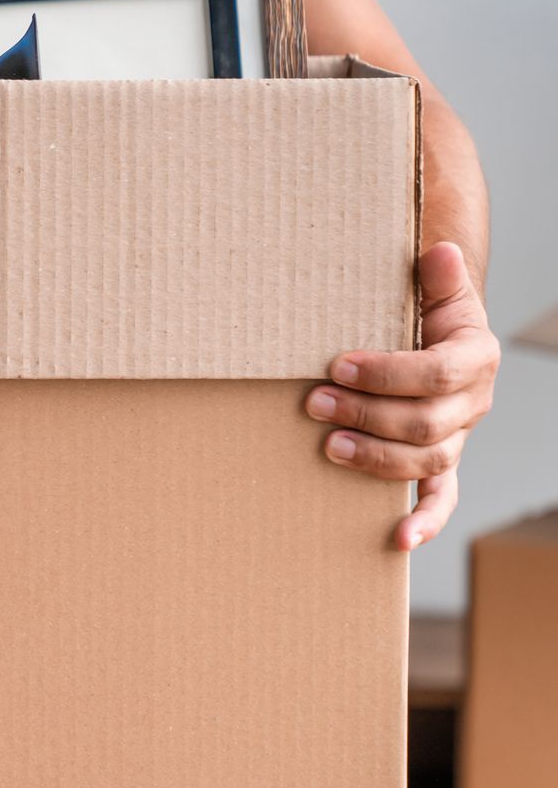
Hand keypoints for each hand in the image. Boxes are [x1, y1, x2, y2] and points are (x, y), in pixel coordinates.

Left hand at [305, 242, 498, 551]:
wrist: (439, 338)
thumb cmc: (426, 314)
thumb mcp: (436, 290)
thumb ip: (439, 276)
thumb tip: (440, 250)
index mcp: (474, 358)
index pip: (436, 373)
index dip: (386, 373)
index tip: (336, 365)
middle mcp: (472, 403)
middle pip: (426, 422)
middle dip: (367, 414)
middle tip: (313, 403)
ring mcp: (457, 438)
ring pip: (428, 461)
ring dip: (377, 458)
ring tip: (329, 447)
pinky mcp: (441, 465)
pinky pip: (442, 499)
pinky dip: (424, 520)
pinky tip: (397, 537)